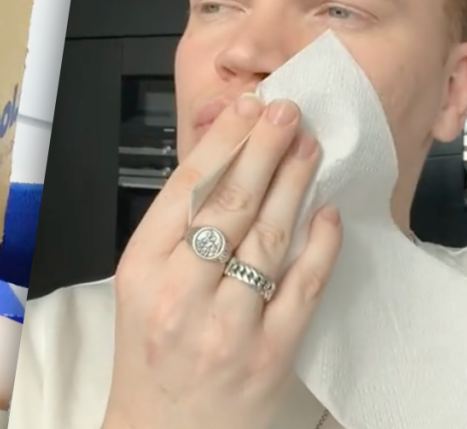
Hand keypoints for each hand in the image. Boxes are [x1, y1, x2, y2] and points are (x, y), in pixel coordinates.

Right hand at [102, 95, 342, 428]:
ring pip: (269, 237)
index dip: (223, 142)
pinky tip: (326, 212)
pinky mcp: (269, 353)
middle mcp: (180, 295)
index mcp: (142, 271)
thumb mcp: (140, 287)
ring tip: (309, 146)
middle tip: (288, 111)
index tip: (247, 109)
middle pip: (230, 204)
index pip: (186, 189)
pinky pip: (302, 286)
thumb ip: (174, 233)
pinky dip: (318, 244)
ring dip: (294, 183)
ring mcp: (227, 325)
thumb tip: (222, 166)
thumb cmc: (150, 356)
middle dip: (264, 148)